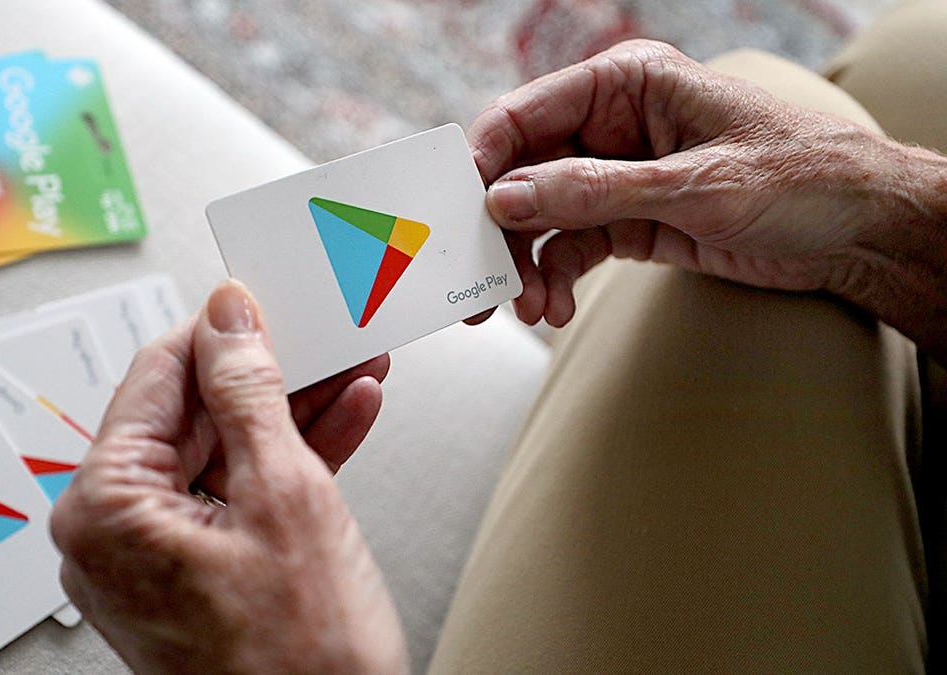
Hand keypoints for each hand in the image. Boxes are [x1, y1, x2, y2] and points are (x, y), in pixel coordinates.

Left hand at [50, 280, 407, 673]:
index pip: (157, 374)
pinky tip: (343, 420)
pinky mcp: (194, 570)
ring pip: (224, 449)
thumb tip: (231, 320)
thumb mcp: (285, 492)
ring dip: (292, 410)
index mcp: (106, 506)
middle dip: (272, 370)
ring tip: (350, 369)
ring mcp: (153, 554)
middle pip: (194, 412)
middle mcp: (113, 531)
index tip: (264, 298)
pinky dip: (291, 459)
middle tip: (325, 332)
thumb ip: (251, 392)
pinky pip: (237, 492)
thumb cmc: (298, 662)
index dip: (221, 328)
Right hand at [470, 40, 946, 353]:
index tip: (456, 214)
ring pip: (541, 218)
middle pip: (523, 172)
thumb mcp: (693, 185)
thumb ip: (594, 192)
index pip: (527, 114)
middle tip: (478, 283)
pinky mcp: (629, 221)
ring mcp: (618, 176)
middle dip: (498, 230)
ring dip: (526, 266)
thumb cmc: (799, 178)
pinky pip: (571, 248)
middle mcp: (612, 126)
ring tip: (529, 308)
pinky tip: (556, 308)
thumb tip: (506, 199)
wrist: (859, 231)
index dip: (483, 163)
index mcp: (626, 85)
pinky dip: (556, 279)